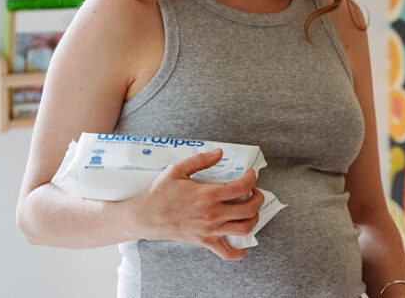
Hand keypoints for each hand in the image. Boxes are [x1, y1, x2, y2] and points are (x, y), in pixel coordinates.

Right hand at [122, 148, 263, 259]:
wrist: (145, 217)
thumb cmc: (160, 193)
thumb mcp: (178, 170)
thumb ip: (201, 160)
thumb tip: (219, 153)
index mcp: (207, 194)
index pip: (242, 187)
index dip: (252, 179)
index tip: (250, 175)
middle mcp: (212, 214)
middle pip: (249, 209)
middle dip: (259, 198)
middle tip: (254, 192)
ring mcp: (210, 230)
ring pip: (244, 229)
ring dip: (254, 218)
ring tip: (250, 210)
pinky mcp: (205, 241)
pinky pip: (227, 253)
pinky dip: (239, 251)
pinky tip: (242, 244)